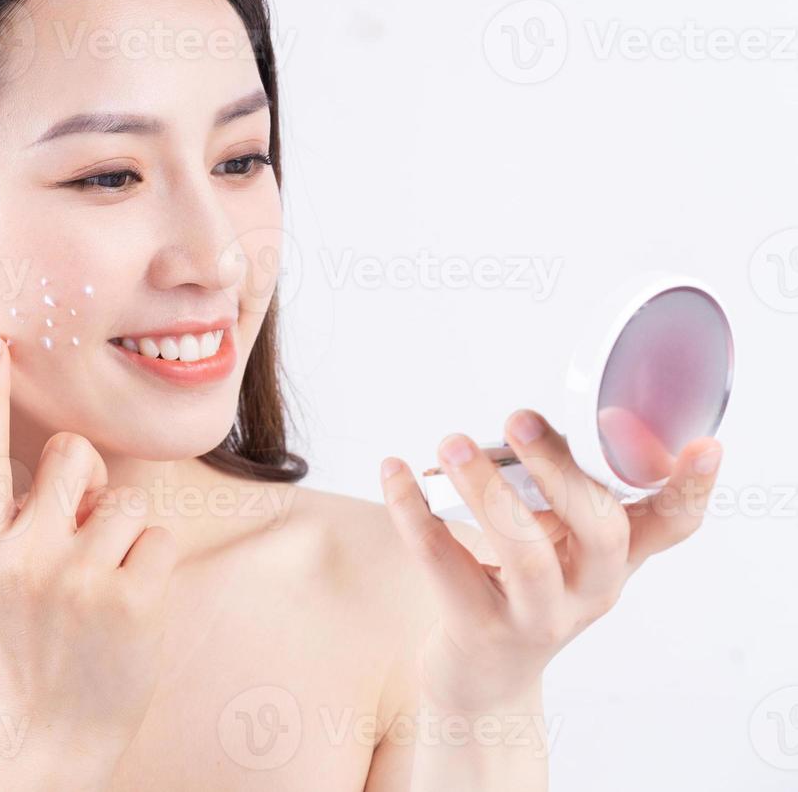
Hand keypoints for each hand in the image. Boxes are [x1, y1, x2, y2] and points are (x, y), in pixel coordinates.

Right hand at [0, 333, 179, 757]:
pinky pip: (158, 536)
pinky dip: (151, 563)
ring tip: (103, 583)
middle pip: (71, 455)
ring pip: (124, 497)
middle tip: (80, 528)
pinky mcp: (130, 600)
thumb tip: (65, 463)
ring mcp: (76, 580)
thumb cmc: (24, 650)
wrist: (50, 739)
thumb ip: (9, 525)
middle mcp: (21, 558)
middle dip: (84, 478)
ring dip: (122, 531)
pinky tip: (130, 604)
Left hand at [379, 408, 722, 713]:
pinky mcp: (478, 627)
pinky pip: (443, 561)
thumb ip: (555, 495)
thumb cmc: (521, 592)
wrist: (482, 680)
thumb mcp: (558, 548)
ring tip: (452, 444)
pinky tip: (394, 472)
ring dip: (486, 488)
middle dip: (562, 469)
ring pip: (524, 552)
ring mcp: (536, 615)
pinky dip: (413, 510)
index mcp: (615, 561)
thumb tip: (524, 427)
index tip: (704, 445)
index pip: (672, 525)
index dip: (691, 488)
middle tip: (520, 418)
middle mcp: (589, 591)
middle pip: (600, 531)